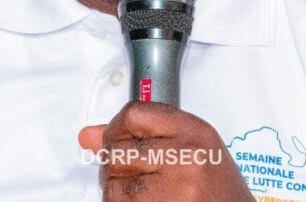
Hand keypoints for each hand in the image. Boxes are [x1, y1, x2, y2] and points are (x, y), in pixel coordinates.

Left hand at [78, 101, 253, 200]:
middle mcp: (185, 157)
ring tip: (143, 192)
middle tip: (132, 172)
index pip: (134, 113)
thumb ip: (144, 135)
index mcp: (194, 132)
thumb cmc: (217, 189)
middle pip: (117, 148)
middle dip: (114, 162)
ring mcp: (173, 188)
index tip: (119, 138)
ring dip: (117, 188)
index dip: (117, 127)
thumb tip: (88, 135)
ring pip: (112, 181)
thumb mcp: (191, 149)